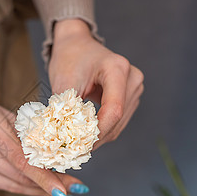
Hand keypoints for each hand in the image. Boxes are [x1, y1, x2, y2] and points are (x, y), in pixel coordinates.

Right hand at [0, 73, 83, 195]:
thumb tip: (56, 155)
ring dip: (37, 190)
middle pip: (20, 178)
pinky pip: (0, 186)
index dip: (47, 179)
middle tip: (73, 190)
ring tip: (59, 191)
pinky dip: (19, 186)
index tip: (69, 191)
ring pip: (11, 186)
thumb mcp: (4, 114)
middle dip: (49, 186)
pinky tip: (35, 186)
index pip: (24, 162)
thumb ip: (27, 135)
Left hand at [49, 19, 143, 148]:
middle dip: (96, 137)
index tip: (80, 145)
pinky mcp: (130, 96)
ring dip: (99, 136)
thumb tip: (62, 137)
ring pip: (119, 124)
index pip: (113, 109)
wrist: (76, 45)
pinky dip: (103, 131)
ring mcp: (134, 87)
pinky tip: (87, 135)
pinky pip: (118, 121)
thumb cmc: (69, 59)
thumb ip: (65, 108)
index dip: (98, 131)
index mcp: (117, 69)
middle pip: (118, 119)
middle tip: (75, 150)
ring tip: (78, 143)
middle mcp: (132, 77)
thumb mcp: (63, 82)